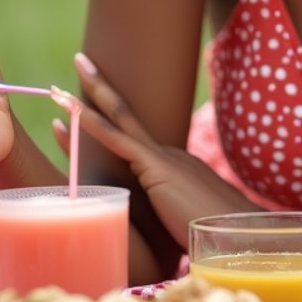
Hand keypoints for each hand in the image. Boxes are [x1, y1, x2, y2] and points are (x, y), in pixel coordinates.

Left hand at [54, 53, 251, 247]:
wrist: (240, 237)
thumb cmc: (217, 238)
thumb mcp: (187, 224)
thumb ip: (171, 219)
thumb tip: (164, 232)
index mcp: (174, 166)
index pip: (131, 138)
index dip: (104, 123)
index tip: (82, 112)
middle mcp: (168, 153)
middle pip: (125, 115)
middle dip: (98, 89)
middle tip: (80, 62)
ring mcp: (162, 157)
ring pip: (118, 119)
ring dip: (88, 99)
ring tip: (60, 86)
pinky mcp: (156, 167)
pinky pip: (118, 141)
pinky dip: (94, 126)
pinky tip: (73, 116)